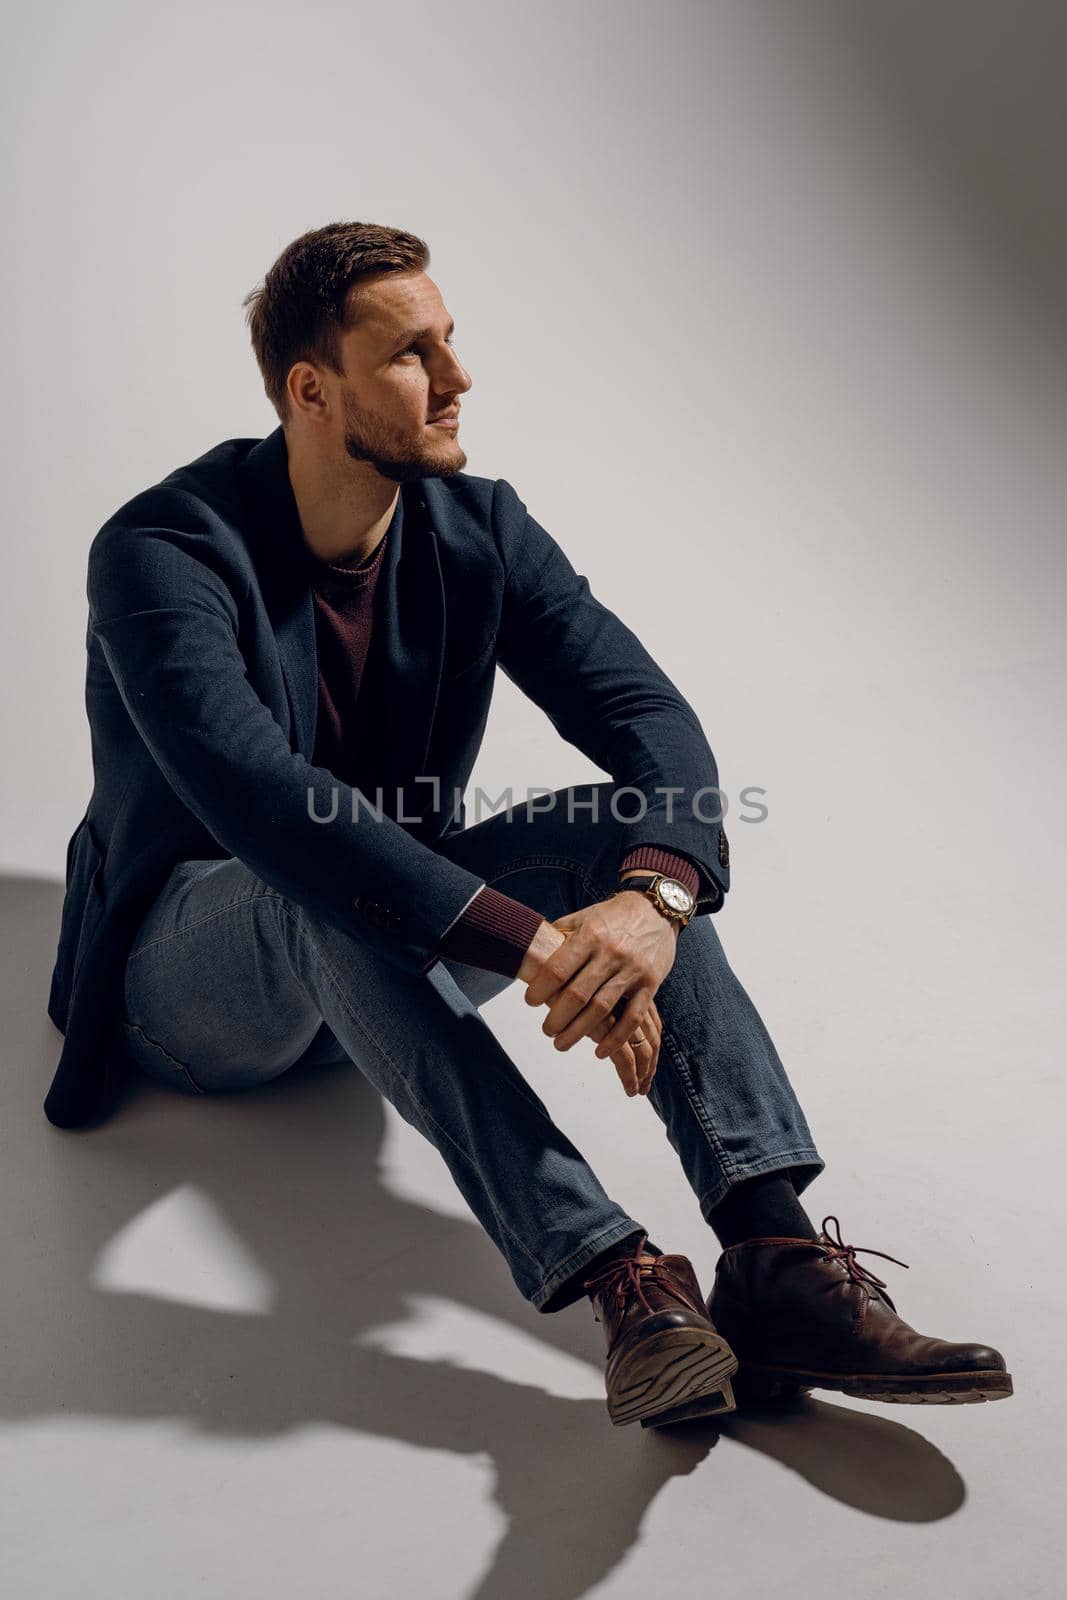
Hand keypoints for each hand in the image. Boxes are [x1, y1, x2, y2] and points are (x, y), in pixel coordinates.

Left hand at [518, 923, 661, 1095]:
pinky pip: (633, 1017)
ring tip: (561, 1044)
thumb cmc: (611, 917)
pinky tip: (599, 1051)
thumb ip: (559, 935)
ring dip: (579, 1032)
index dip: (540, 989)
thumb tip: (529, 948)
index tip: (530, 1002)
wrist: (656, 909)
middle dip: (557, 1018)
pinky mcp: (650, 984)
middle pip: (578, 994)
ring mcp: (632, 970)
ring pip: (602, 1008)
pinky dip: (615, 1038)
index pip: (558, 969)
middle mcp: (610, 953)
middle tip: (546, 1030)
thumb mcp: (583, 918)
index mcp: (589, 935)